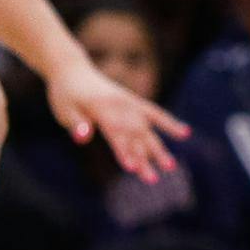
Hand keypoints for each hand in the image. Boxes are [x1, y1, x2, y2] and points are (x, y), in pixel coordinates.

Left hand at [46, 53, 187, 184]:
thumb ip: (76, 124)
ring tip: (170, 167)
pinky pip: (156, 114)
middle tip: (152, 179)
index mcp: (102, 107)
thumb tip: (83, 138)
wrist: (72, 70)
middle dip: (144, 158)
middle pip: (135, 135)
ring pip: (147, 130)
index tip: (132, 169)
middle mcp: (121, 105)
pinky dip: (169, 123)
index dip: (124, 151)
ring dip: (157, 149)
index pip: (116, 133)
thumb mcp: (64, 109)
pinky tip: (185, 133)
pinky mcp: (134, 103)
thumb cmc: (65, 94)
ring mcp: (130, 104)